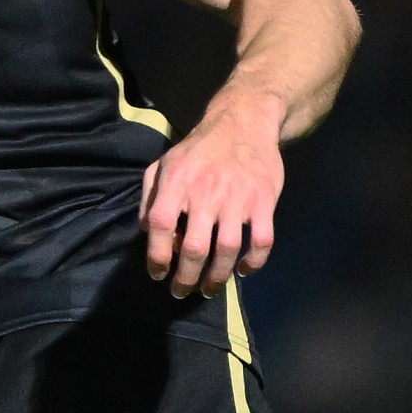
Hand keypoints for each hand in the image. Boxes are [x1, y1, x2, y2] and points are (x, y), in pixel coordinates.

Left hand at [139, 93, 285, 297]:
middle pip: (195, 248)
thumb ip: (150, 196)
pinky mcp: (264, 201)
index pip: (161, 226)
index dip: (157, 256)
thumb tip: (147, 232)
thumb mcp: (165, 163)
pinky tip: (243, 271)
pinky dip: (254, 262)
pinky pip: (261, 241)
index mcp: (178, 181)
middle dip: (186, 278)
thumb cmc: (200, 148)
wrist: (244, 121)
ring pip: (227, 250)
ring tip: (209, 289)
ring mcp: (238, 197)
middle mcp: (206, 191)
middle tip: (183, 291)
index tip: (158, 274)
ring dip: (217, 278)